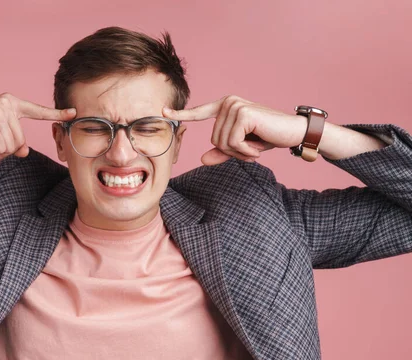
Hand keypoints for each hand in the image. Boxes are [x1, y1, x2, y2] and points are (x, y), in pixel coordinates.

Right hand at [0, 93, 75, 162]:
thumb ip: (14, 142)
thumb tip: (24, 151)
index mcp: (10, 103)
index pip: (37, 110)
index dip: (56, 114)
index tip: (74, 113)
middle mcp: (6, 103)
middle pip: (21, 140)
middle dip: (4, 149)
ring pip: (12, 147)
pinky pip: (2, 149)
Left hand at [162, 95, 307, 164]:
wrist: (292, 132)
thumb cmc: (267, 137)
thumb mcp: (240, 147)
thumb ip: (221, 152)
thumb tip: (201, 160)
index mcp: (224, 107)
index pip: (199, 112)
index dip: (181, 114)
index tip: (163, 112)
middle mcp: (228, 103)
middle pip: (214, 140)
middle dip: (232, 151)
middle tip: (250, 149)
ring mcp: (235, 106)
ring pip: (222, 143)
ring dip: (240, 152)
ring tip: (255, 147)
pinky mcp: (243, 114)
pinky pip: (233, 143)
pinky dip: (245, 151)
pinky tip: (258, 147)